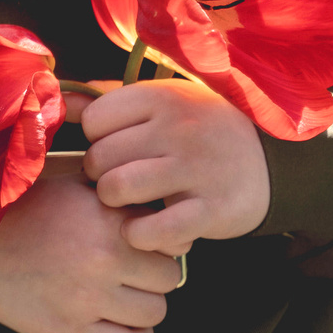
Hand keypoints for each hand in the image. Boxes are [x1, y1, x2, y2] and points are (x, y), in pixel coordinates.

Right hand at [0, 157, 180, 332]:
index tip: (149, 243)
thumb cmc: (26, 207)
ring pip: (154, 313)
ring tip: (128, 296)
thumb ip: (118, 191)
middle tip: (138, 271)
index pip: (171, 237)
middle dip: (157, 274)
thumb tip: (162, 206)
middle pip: (168, 277)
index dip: (164, 240)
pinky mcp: (71, 331)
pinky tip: (121, 323)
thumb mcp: (74, 182)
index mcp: (108, 218)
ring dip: (146, 306)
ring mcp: (88, 299)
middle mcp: (104, 259)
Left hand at [77, 78, 270, 255]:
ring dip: (114, 203)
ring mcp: (195, 169)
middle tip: (120, 179)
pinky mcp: (210, 209)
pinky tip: (144, 230)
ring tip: (128, 203)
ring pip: (117, 189)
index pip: (94, 120)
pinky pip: (153, 230)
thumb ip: (114, 99)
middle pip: (100, 157)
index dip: (97, 139)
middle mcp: (178, 128)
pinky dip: (139, 236)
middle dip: (101, 175)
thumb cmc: (204, 130)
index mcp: (163, 96)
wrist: (270, 161)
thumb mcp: (166, 101)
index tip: (115, 148)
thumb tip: (62, 100)